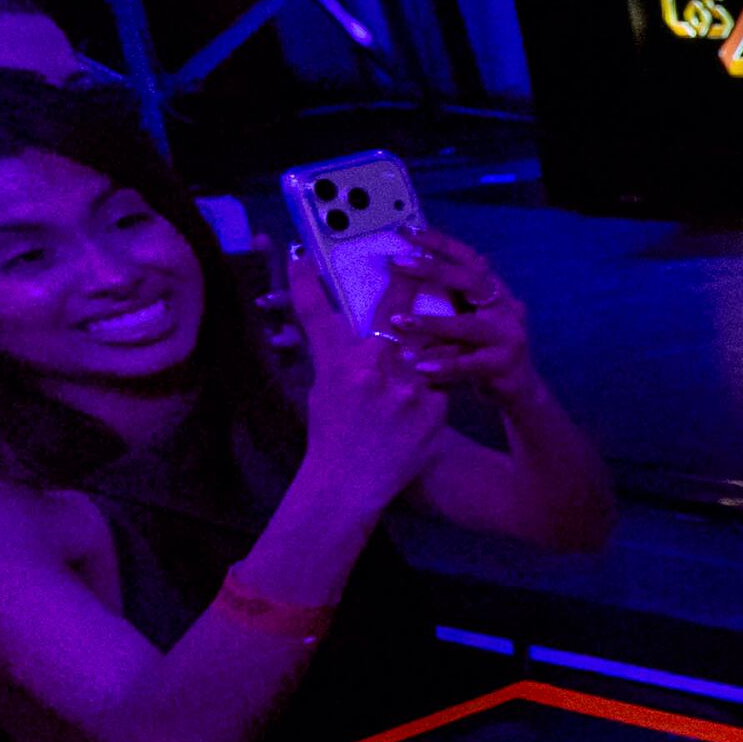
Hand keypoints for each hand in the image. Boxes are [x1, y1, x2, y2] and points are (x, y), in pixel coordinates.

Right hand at [283, 248, 450, 510]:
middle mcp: (375, 371)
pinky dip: (434, 390)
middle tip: (415, 265)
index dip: (306, 284)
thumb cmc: (331, 436)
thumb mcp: (322, 389)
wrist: (350, 484)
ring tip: (434, 340)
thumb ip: (338, 355)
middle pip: (399, 316)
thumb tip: (340, 323)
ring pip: (430, 350)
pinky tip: (419, 410)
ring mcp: (410, 391)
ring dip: (432, 345)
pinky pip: (441, 385)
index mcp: (340, 365)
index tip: (302, 257)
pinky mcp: (435, 410)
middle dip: (409, 285)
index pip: (320, 314)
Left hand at [376, 226, 535, 399]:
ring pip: (468, 326)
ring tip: (398, 322)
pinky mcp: (504, 366)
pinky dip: (444, 366)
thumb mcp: (466, 317)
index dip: (441, 243)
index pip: (470, 259)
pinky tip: (419, 367)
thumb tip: (405, 269)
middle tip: (398, 262)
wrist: (517, 389)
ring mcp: (509, 337)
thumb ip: (448, 296)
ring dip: (431, 323)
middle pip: (473, 281)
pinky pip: (470, 364)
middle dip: (433, 269)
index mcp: (495, 292)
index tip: (407, 231)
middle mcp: (506, 308)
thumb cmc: (482, 349)